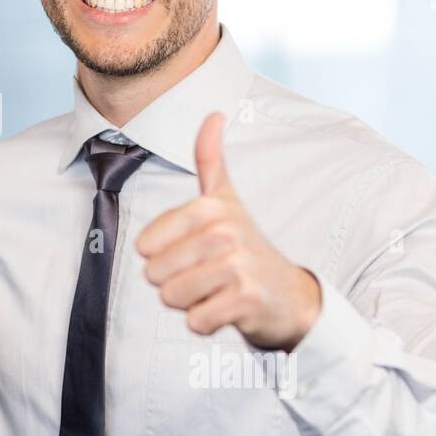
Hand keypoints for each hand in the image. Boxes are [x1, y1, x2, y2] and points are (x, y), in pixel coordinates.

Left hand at [135, 111, 321, 350]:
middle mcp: (225, 231)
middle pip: (155, 273)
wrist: (290, 295)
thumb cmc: (246, 247)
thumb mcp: (227, 201)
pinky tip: (226, 309)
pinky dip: (205, 322)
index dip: (160, 257)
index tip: (192, 252)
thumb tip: (214, 113)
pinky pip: (195, 320)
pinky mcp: (246, 300)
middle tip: (205, 276)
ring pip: (172, 297)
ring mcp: (237, 265)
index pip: (145, 246)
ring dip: (188, 303)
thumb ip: (210, 160)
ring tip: (215, 291)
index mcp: (210, 207)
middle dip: (172, 283)